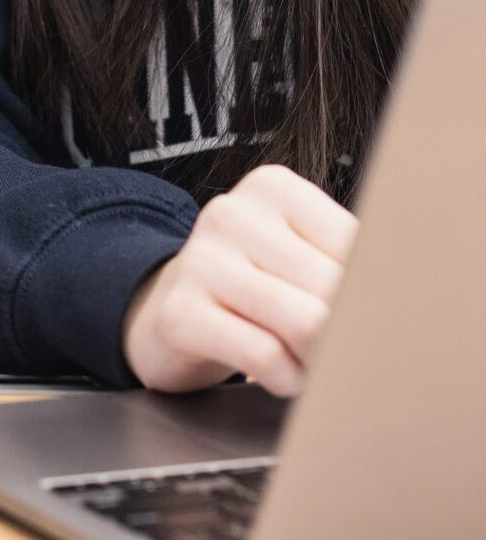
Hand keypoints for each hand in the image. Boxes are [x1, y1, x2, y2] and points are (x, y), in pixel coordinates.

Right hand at [122, 163, 357, 397]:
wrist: (170, 305)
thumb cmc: (255, 282)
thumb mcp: (302, 253)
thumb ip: (347, 265)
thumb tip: (397, 308)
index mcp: (273, 187)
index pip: (358, 245)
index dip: (372, 293)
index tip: (360, 311)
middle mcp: (230, 213)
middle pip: (333, 289)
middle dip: (344, 331)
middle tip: (332, 344)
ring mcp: (200, 260)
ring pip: (306, 324)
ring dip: (318, 359)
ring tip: (305, 358)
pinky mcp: (180, 312)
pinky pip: (265, 358)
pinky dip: (287, 379)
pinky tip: (277, 370)